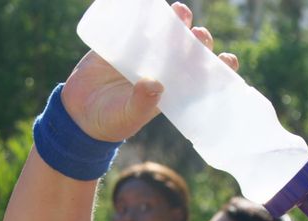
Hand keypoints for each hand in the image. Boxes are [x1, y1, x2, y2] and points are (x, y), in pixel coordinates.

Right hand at [61, 2, 237, 141]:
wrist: (78, 113)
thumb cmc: (110, 122)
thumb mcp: (127, 117)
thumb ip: (141, 104)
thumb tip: (156, 85)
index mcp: (172, 89)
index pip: (201, 76)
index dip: (218, 67)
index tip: (228, 59)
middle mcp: (162, 69)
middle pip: (188, 49)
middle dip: (198, 39)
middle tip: (199, 34)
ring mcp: (144, 54)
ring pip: (167, 33)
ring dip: (178, 21)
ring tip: (181, 12)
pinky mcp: (122, 43)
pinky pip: (137, 25)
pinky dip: (146, 13)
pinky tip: (151, 5)